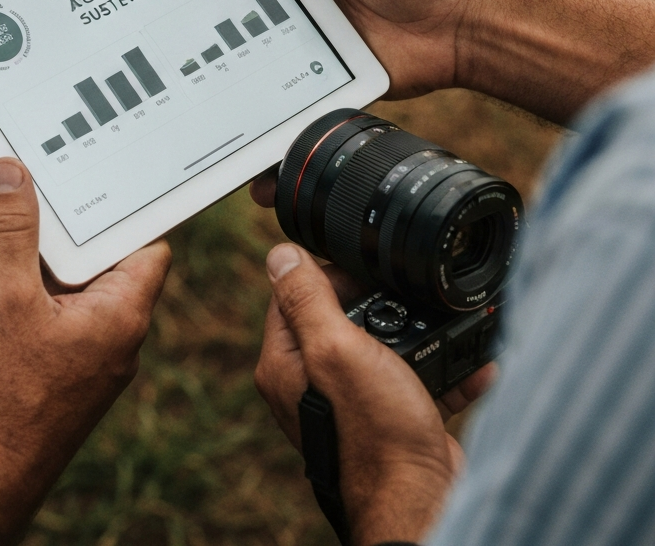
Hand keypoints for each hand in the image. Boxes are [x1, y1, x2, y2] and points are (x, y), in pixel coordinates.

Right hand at [0, 158, 170, 544]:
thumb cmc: (5, 397)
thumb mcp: (6, 299)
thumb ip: (11, 231)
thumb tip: (11, 173)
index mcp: (120, 310)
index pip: (141, 240)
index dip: (113, 206)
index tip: (82, 174)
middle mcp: (105, 325)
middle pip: (78, 250)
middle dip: (33, 216)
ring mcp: (72, 342)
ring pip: (43, 272)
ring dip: (4, 240)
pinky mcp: (40, 355)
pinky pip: (24, 298)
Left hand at [255, 243, 494, 545]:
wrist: (423, 503)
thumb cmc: (376, 433)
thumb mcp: (337, 349)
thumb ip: (307, 299)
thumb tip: (280, 254)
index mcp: (285, 363)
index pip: (291, 295)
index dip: (326, 273)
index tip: (363, 266)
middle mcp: (311, 382)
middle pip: (342, 317)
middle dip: (381, 300)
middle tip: (409, 290)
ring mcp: (353, 402)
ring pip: (385, 347)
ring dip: (422, 332)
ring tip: (451, 318)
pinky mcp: (393, 420)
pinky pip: (418, 380)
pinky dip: (448, 370)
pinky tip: (477, 363)